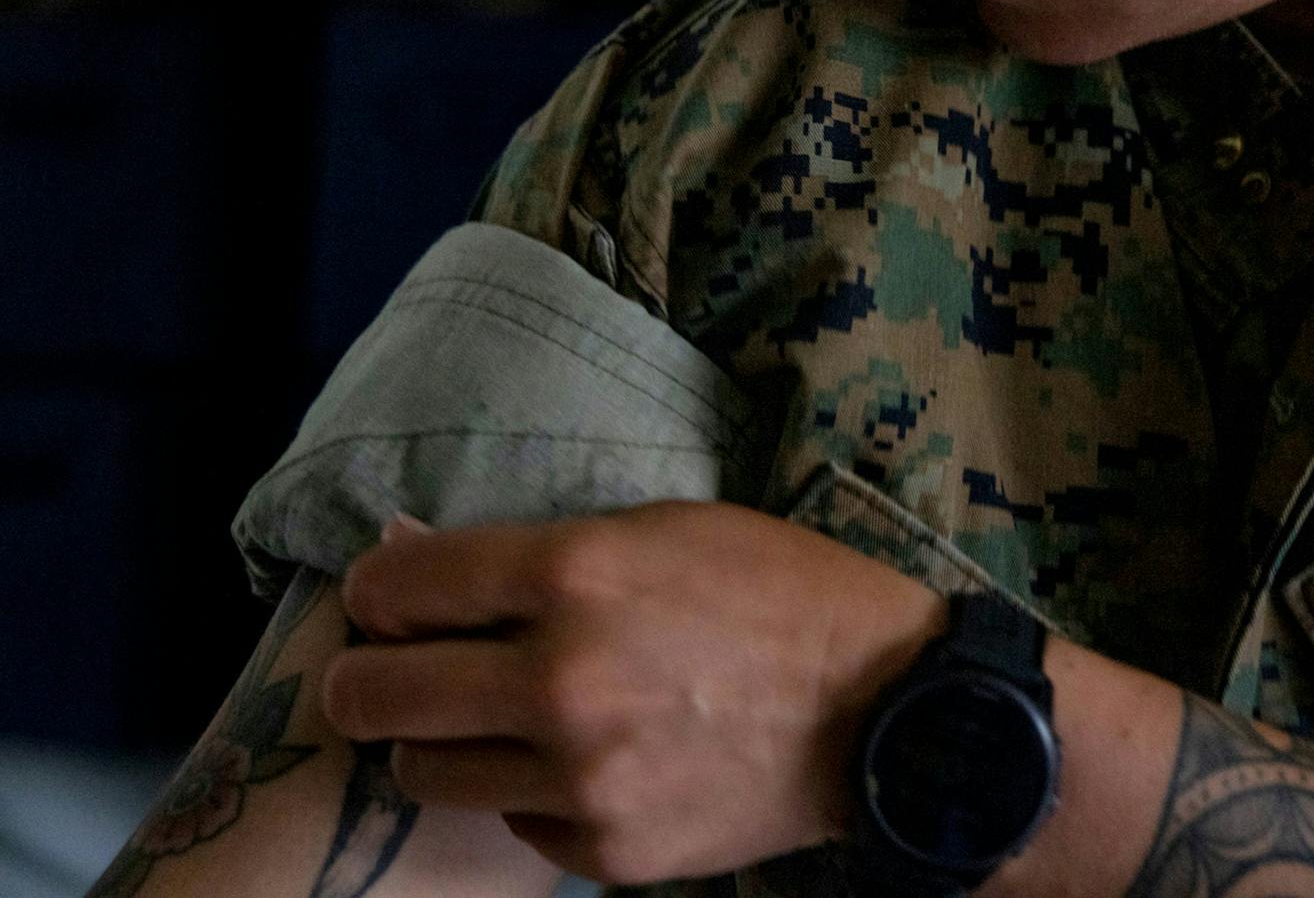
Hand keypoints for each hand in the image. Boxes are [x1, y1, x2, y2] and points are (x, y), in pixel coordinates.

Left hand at [320, 501, 946, 885]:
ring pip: (424, 773)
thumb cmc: (777, 590)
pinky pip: (514, 822)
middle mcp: (560, 678)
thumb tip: (406, 559)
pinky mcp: (605, 849)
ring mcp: (581, 776)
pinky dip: (533, 792)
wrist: (882, 707)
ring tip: (493, 720)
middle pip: (376, 696)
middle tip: (391, 673)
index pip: (397, 589)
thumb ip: (537, 547)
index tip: (390, 602)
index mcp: (575, 573)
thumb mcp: (662, 529)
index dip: (378, 593)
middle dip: (367, 679)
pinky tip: (588, 760)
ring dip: (442, 742)